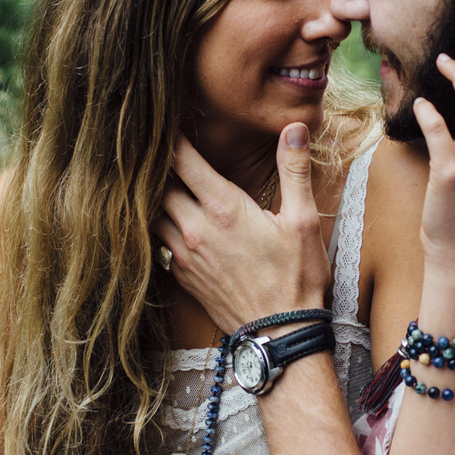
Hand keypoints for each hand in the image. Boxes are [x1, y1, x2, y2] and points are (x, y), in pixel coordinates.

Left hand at [155, 127, 329, 331]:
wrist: (281, 335)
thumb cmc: (297, 278)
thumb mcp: (304, 220)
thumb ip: (294, 170)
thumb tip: (294, 128)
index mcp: (223, 209)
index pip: (181, 160)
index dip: (169, 137)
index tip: (163, 119)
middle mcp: (195, 229)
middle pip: (157, 184)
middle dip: (155, 164)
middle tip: (152, 145)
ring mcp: (184, 255)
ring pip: (150, 214)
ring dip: (152, 196)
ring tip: (155, 178)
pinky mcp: (182, 276)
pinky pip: (158, 242)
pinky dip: (158, 225)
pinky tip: (167, 218)